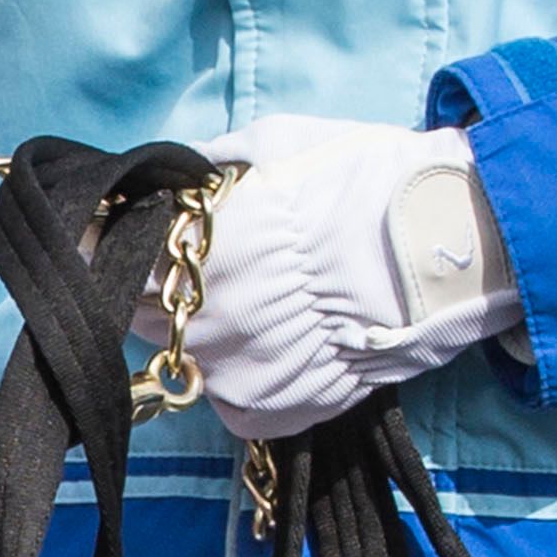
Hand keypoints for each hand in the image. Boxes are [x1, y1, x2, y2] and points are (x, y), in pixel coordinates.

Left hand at [143, 116, 521, 444]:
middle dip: (165, 290)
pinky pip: (234, 402)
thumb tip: (168, 175)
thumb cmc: (359, 182)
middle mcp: (202, 321)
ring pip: (188, 361)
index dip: (114, 244)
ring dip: (208, 335)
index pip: (114, 259)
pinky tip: (280, 343)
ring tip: (261, 303)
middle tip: (215, 266)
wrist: (442, 246)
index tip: (125, 236)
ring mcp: (238, 373)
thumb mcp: (274, 145)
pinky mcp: (277, 411)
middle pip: (145, 314)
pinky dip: (248, 377)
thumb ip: (208, 165)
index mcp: (189, 251)